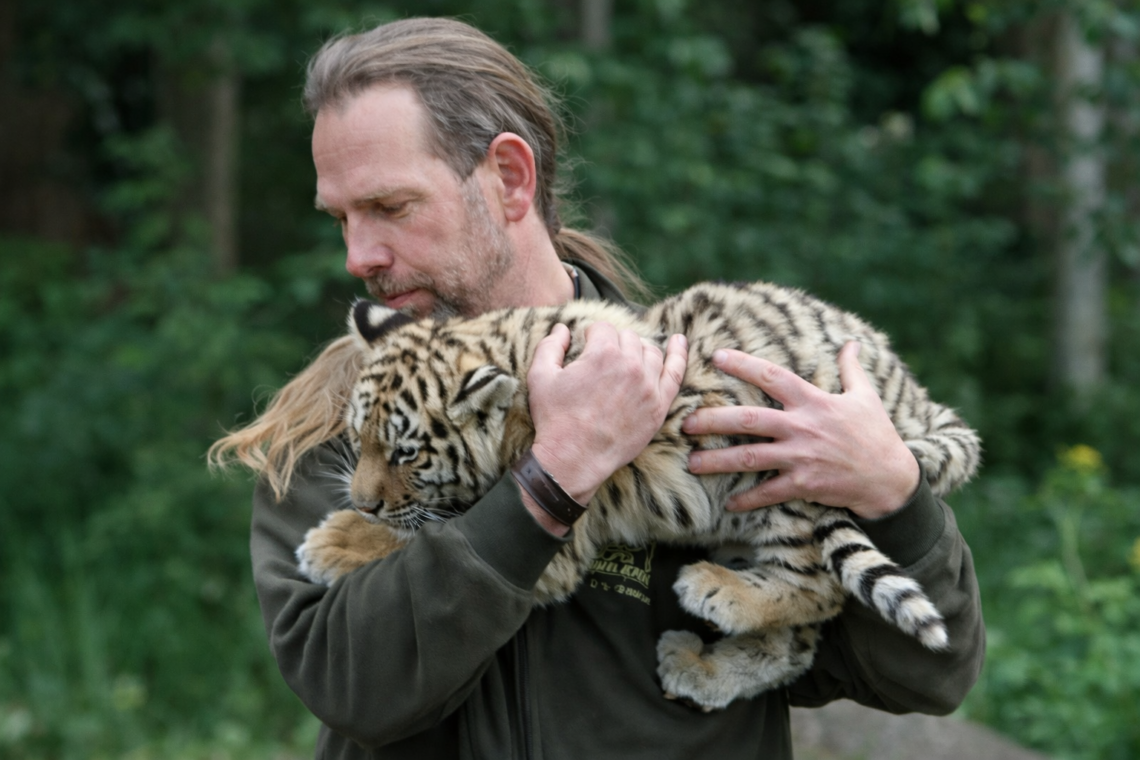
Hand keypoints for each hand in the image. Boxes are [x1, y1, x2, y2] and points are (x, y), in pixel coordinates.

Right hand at [527, 323, 687, 510]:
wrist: (574, 458)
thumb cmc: (555, 419)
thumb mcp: (540, 377)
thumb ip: (550, 346)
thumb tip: (562, 328)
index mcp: (602, 353)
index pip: (602, 328)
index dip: (590, 336)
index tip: (585, 346)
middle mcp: (630, 365)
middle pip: (627, 337)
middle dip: (613, 343)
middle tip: (601, 361)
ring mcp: (649, 385)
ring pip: (650, 351)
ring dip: (637, 350)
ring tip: (626, 359)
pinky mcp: (659, 405)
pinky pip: (676, 372)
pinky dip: (679, 354)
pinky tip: (679, 341)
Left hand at [683, 342, 919, 519]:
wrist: (891, 478)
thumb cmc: (877, 434)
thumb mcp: (866, 396)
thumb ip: (852, 369)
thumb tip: (851, 343)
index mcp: (814, 401)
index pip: (772, 376)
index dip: (744, 364)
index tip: (716, 356)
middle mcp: (803, 427)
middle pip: (750, 420)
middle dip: (714, 420)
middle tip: (686, 423)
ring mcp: (802, 457)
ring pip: (751, 458)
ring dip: (718, 461)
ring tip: (692, 463)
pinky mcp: (804, 484)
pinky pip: (769, 492)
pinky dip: (748, 499)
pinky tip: (728, 503)